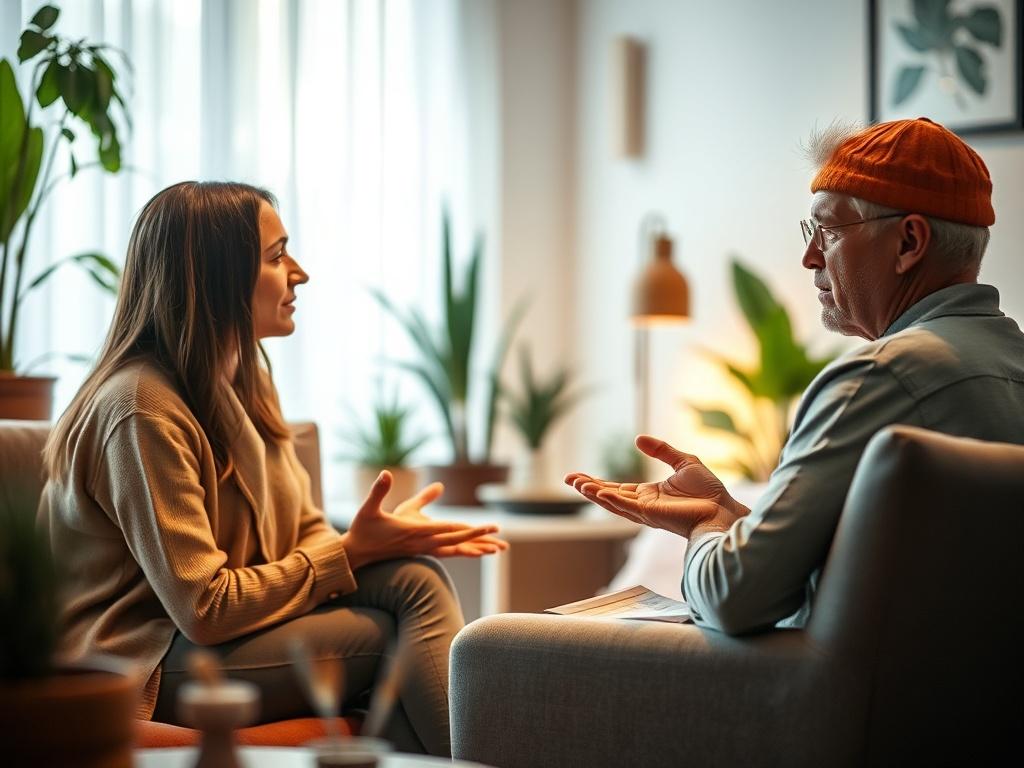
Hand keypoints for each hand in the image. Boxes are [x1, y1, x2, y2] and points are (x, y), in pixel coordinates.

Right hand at [341, 472, 508, 569]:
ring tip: (497, 549)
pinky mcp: (422, 552)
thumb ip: (379, 490)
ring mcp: (423, 550)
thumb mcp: (369, 508)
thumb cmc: (363, 528)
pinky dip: (464, 551)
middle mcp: (422, 543)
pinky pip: (448, 552)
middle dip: (479, 536)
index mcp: (414, 532)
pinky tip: (476, 552)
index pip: (447, 529)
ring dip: (476, 548)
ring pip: (455, 550)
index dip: (468, 527)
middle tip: (499, 532)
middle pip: (456, 540)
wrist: (357, 554)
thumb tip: (385, 472)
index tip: (486, 525)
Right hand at [565, 435, 747, 537]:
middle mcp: (642, 505)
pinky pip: (626, 507)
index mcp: (648, 494)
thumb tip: (638, 439)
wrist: (723, 509)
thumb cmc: (708, 492)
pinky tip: (596, 492)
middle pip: (608, 495)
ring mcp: (645, 512)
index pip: (616, 487)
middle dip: (588, 488)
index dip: (597, 482)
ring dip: (594, 493)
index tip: (579, 476)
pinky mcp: (651, 515)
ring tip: (576, 483)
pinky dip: (609, 499)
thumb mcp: (683, 462)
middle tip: (568, 478)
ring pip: (612, 502)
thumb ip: (661, 450)